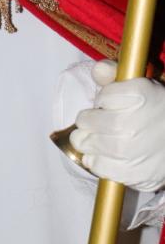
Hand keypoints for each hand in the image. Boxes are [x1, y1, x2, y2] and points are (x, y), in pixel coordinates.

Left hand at [70, 60, 164, 190]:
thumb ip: (115, 73)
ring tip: (104, 138)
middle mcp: (130, 123)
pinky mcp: (128, 172)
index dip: (104, 100)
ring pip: (85, 143)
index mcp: (138, 95)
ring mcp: (128, 150)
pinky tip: (108, 155)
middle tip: (103, 123)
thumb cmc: (158, 112)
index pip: (101, 96)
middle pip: (86, 120)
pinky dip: (96, 160)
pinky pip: (95, 165)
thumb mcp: (141, 86)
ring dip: (90, 140)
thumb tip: (97, 70)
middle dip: (90, 120)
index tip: (114, 104)